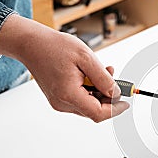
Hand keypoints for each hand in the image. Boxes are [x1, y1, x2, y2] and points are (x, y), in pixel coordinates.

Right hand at [0, 14, 128, 121]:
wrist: (31, 43)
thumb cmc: (55, 47)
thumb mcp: (86, 58)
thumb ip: (103, 78)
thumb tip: (116, 93)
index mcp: (68, 94)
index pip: (98, 113)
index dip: (115, 109)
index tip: (126, 102)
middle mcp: (62, 103)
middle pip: (94, 110)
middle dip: (109, 96)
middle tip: (116, 77)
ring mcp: (59, 102)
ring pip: (89, 105)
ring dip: (101, 91)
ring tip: (103, 70)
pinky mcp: (59, 98)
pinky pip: (81, 99)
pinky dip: (91, 90)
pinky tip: (92, 75)